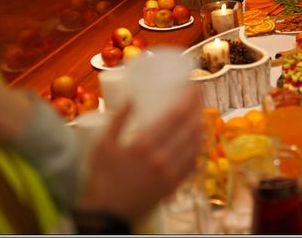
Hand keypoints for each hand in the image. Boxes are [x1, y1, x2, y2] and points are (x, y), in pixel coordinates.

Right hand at [77, 86, 203, 221]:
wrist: (105, 215)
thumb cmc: (101, 179)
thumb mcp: (103, 146)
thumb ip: (117, 120)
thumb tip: (131, 98)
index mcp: (144, 145)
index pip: (176, 116)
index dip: (189, 99)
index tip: (193, 87)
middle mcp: (162, 158)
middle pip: (190, 126)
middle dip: (198, 107)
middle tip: (198, 96)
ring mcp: (170, 173)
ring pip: (195, 144)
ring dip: (200, 125)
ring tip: (198, 113)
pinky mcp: (173, 186)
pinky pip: (192, 163)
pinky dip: (198, 147)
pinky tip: (196, 139)